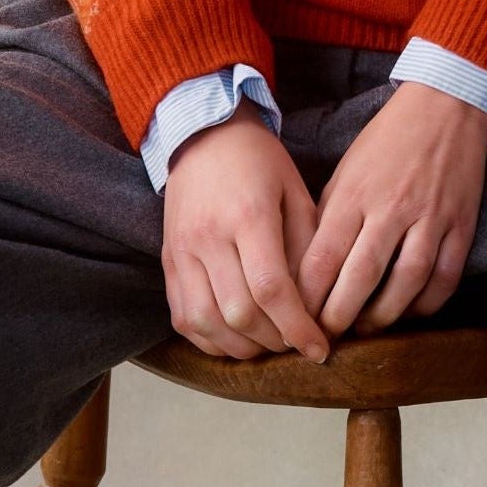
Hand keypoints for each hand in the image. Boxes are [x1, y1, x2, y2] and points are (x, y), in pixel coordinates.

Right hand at [159, 112, 328, 362]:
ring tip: (271, 344)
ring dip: (243, 347)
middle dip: (275, 341)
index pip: (271, 289)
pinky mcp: (167, 264)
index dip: (297, 327)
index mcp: (248, 217)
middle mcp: (208, 238)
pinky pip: (183, 319)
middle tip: (299, 344)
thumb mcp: (296, 194)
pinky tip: (237, 339)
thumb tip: (318, 305)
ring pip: (206, 323)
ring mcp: (181, 254)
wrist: (203, 137)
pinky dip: (211, 340)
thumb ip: (307, 249)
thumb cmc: (260, 164)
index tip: (320, 349)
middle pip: (239, 313)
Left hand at [300, 83, 486, 334]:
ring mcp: (431, 218)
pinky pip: (445, 278)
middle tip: (327, 338)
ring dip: (382, 317)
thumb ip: (328, 220)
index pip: (323, 259)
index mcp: (354, 194)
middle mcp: (392, 208)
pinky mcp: (462, 226)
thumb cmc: (386, 143)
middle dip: (339, 318)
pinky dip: (426, 305)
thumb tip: (308, 272)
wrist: (446, 109)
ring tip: (366, 328)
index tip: (298, 320)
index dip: (308, 299)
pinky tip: (408, 312)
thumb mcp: (345, 173)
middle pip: (361, 278)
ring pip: (406, 284)